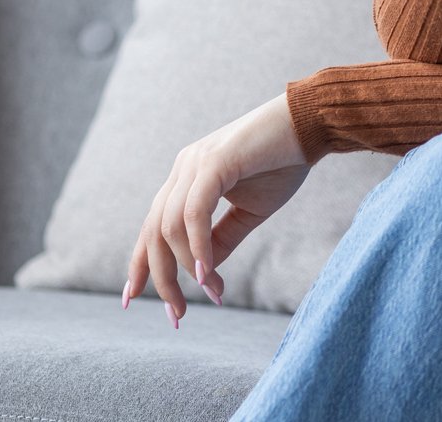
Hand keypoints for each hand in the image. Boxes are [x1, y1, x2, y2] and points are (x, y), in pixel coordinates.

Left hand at [125, 92, 309, 328]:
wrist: (310, 125)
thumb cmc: (282, 164)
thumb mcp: (249, 211)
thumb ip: (223, 239)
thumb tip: (203, 273)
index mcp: (186, 178)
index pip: (151, 226)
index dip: (139, 264)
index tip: (130, 299)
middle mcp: (182, 168)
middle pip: (154, 232)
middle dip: (163, 278)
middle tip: (179, 315)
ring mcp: (194, 163)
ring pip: (170, 226)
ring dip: (187, 267)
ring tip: (213, 292)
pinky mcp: (214, 162)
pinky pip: (195, 212)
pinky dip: (197, 245)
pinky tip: (207, 272)